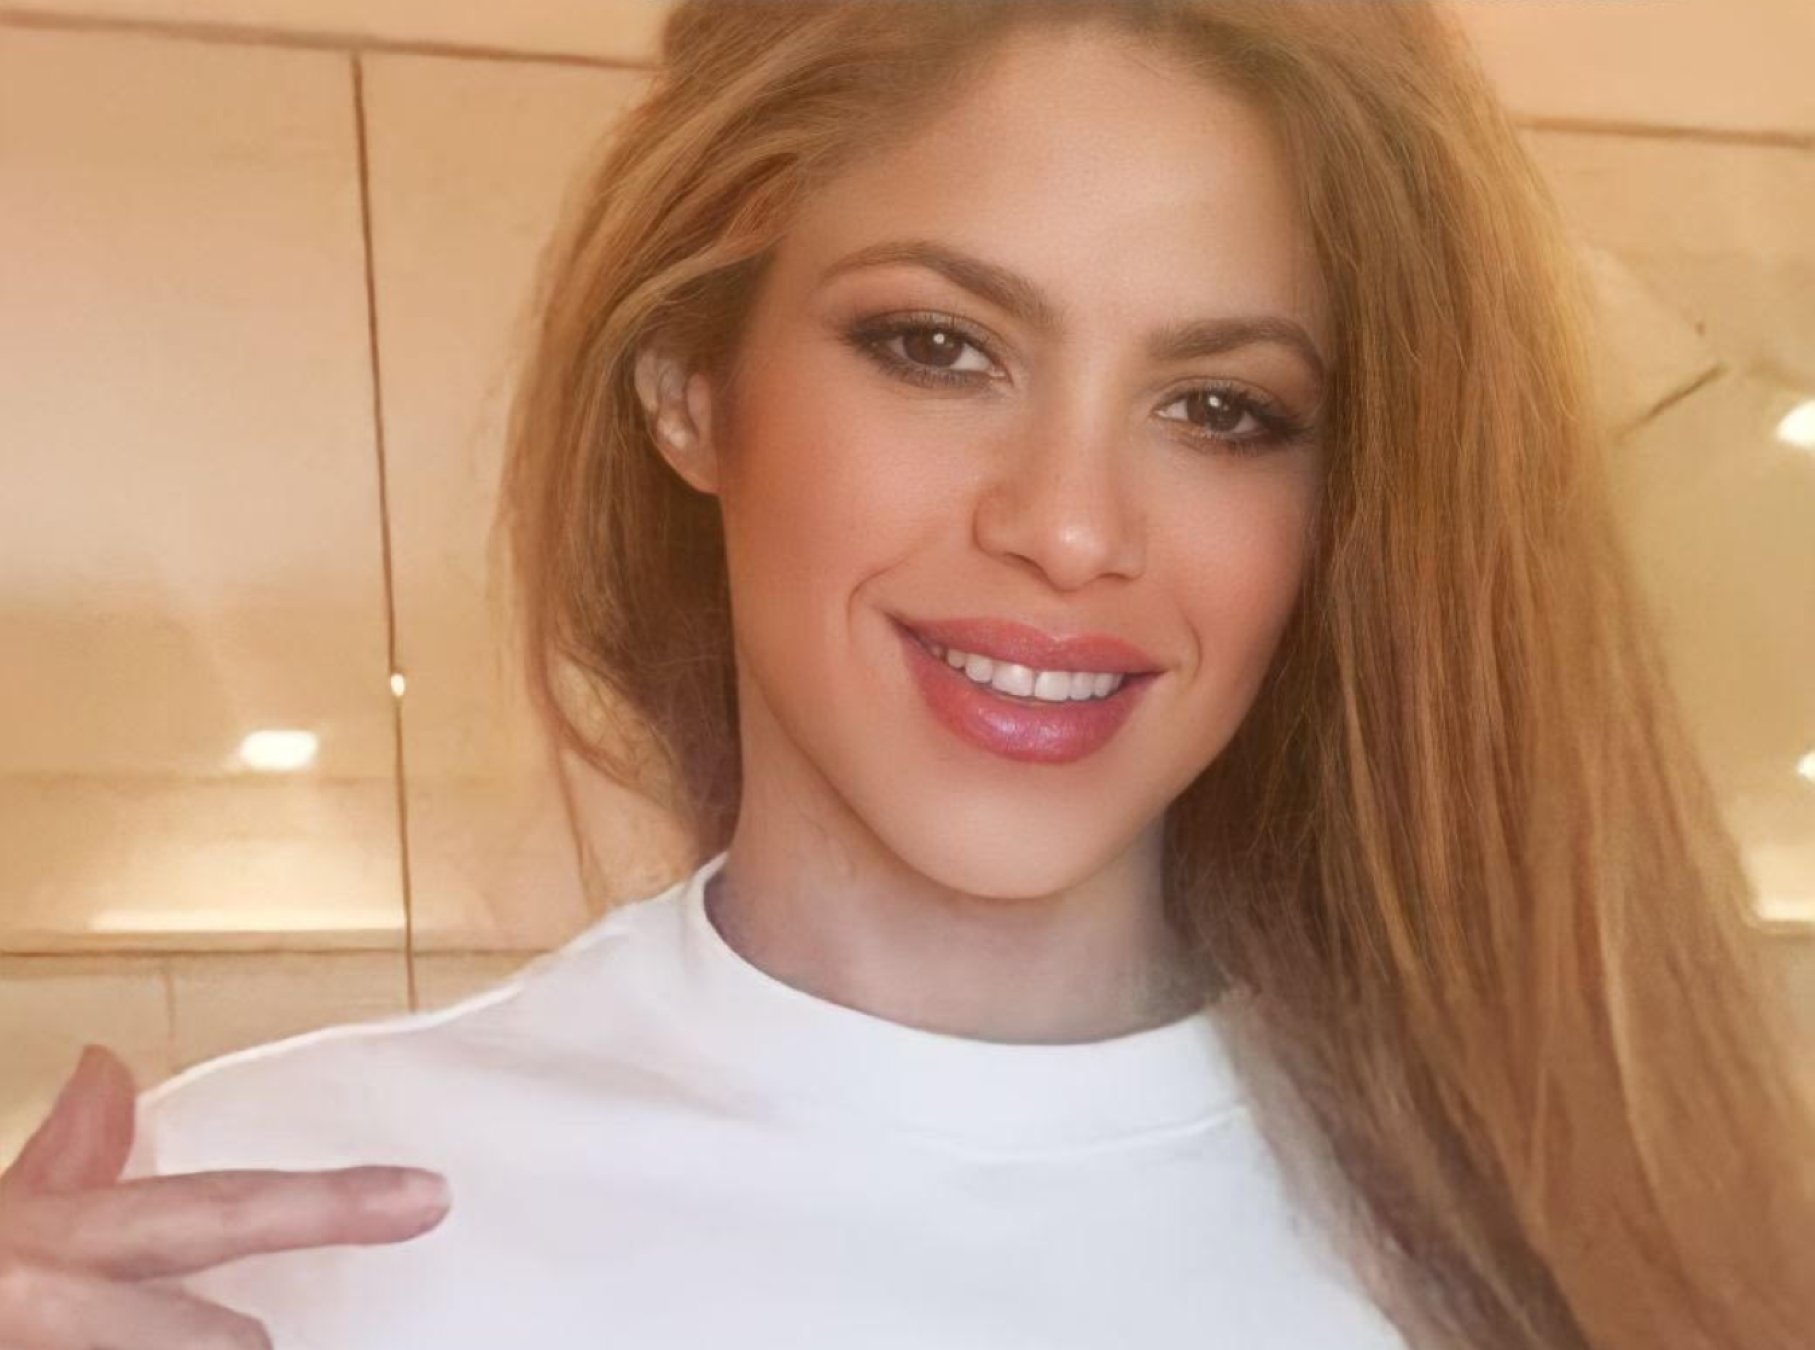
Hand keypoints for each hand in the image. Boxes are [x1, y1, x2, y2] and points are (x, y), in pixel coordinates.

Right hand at [0, 1044, 451, 1347]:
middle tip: (255, 1341)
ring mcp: (41, 1342)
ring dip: (181, 1345)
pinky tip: (134, 1337)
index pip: (219, 1211)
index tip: (431, 1197)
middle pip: (221, 1344)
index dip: (333, 1204)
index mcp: (46, 1243)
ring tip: (191, 1326)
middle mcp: (46, 1298)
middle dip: (239, 1349)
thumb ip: (57, 1162)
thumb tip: (111, 1068)